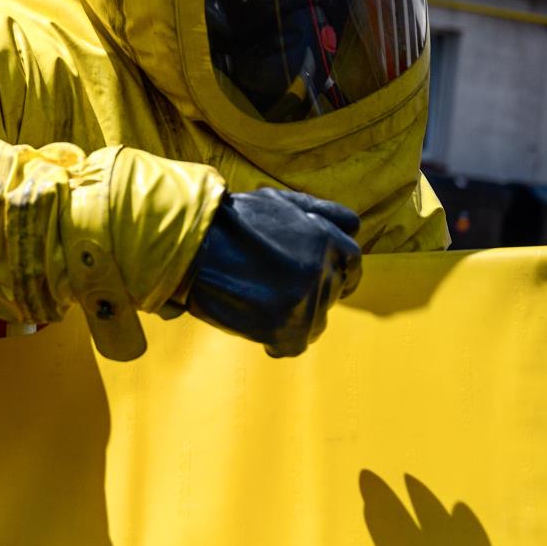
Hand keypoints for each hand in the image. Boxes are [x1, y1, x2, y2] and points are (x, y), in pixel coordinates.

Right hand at [176, 188, 361, 356]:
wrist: (194, 246)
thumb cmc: (232, 221)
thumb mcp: (282, 201)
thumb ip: (322, 212)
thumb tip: (351, 228)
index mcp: (327, 238)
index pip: (353, 260)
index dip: (336, 267)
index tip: (319, 275)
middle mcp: (324, 269)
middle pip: (335, 291)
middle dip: (314, 290)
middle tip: (281, 289)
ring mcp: (307, 300)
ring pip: (317, 320)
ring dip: (296, 316)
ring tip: (263, 304)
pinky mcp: (288, 328)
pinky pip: (296, 344)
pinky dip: (278, 340)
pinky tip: (258, 325)